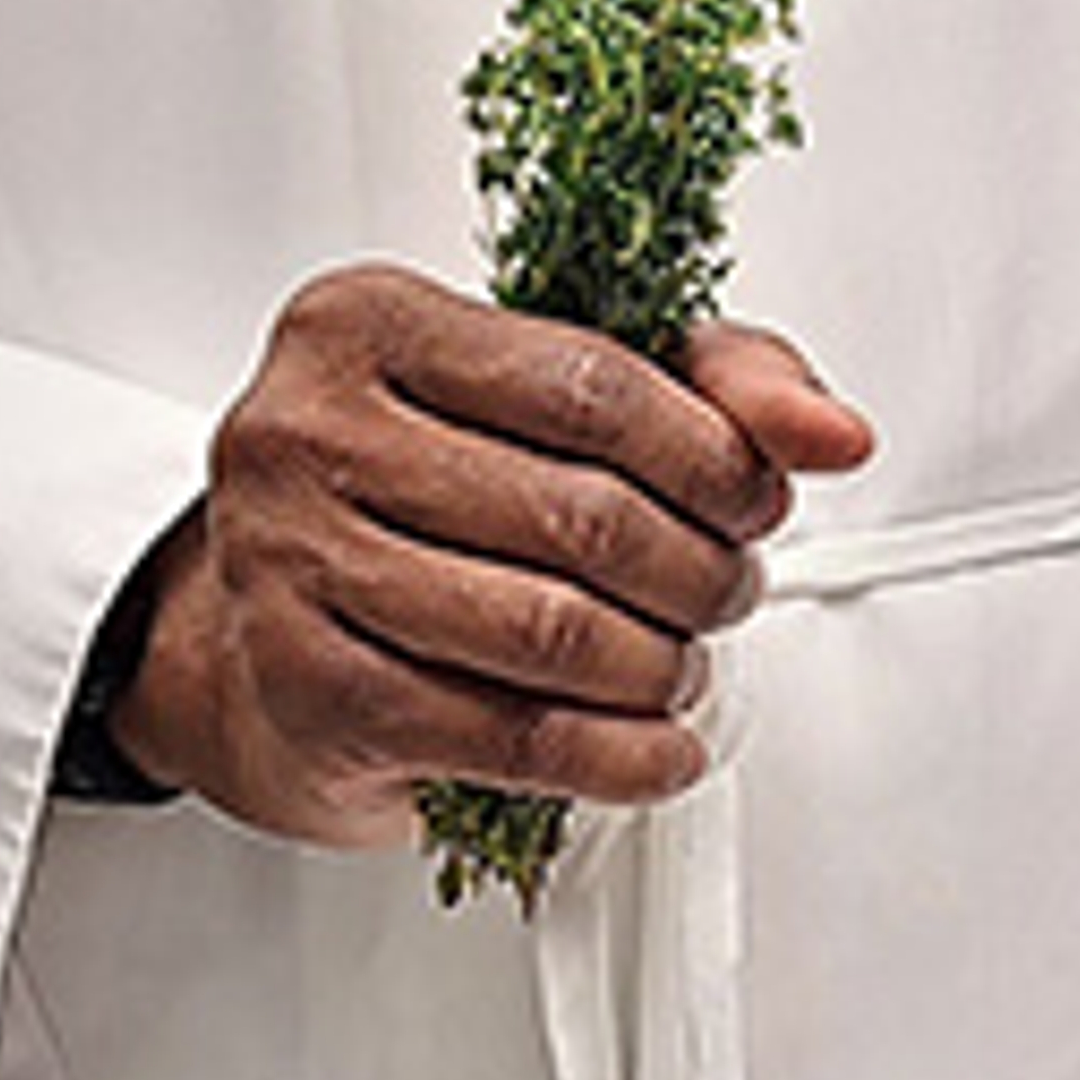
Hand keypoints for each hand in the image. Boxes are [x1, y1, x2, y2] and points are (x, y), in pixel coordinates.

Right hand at [109, 262, 870, 856]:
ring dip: (662, 668)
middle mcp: (309, 430)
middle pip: (583, 515)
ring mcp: (292, 562)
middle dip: (700, 572)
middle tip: (727, 592)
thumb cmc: (411, 500)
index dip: (713, 457)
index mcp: (366, 322)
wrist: (246, 641)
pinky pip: (513, 735)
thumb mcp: (551, 396)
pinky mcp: (310, 690)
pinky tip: (654, 746)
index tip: (758, 500)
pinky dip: (620, 757)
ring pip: (554, 633)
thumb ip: (709, 381)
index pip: (592, 385)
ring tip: (682, 664)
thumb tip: (833, 432)